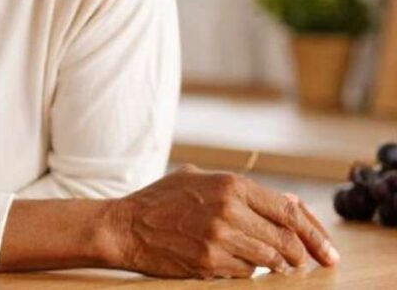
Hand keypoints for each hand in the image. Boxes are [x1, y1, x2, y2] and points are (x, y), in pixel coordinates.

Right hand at [110, 165, 339, 278]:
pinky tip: (233, 262)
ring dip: (272, 264)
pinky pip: (244, 273)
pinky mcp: (208, 263)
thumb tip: (287, 201)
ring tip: (269, 262)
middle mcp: (229, 211)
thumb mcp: (200, 179)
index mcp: (231, 185)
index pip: (290, 211)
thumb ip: (242, 190)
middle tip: (306, 263)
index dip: (315, 233)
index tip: (328, 250)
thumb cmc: (162, 200)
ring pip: (268, 260)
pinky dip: (246, 271)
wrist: (125, 226)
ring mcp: (219, 239)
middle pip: (286, 241)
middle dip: (301, 256)